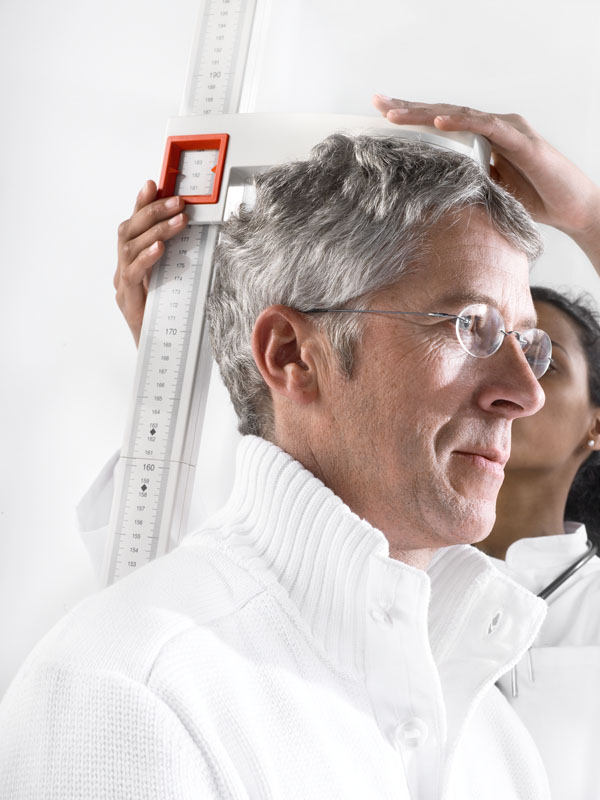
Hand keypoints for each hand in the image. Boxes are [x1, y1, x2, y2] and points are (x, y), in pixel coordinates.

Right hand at [114, 180, 187, 345]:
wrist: (161, 355)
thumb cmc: (170, 319)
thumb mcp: (178, 281)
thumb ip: (180, 260)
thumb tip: (196, 234)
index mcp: (132, 263)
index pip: (134, 226)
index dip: (142, 204)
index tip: (154, 184)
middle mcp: (122, 271)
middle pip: (128, 231)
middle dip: (152, 211)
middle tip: (177, 200)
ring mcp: (122, 286)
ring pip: (129, 248)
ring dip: (155, 229)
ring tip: (178, 220)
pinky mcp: (128, 302)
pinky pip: (132, 273)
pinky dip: (146, 257)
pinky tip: (159, 247)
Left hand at [372, 95, 599, 247]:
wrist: (572, 209)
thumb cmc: (533, 201)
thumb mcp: (487, 192)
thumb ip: (464, 182)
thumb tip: (433, 189)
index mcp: (483, 137)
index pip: (443, 123)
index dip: (413, 117)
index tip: (383, 115)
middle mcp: (494, 126)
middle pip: (445, 113)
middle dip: (410, 108)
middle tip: (378, 103)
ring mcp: (508, 129)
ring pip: (460, 115)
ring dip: (426, 113)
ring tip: (396, 113)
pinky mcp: (521, 140)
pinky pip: (487, 127)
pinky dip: (462, 123)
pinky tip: (439, 122)